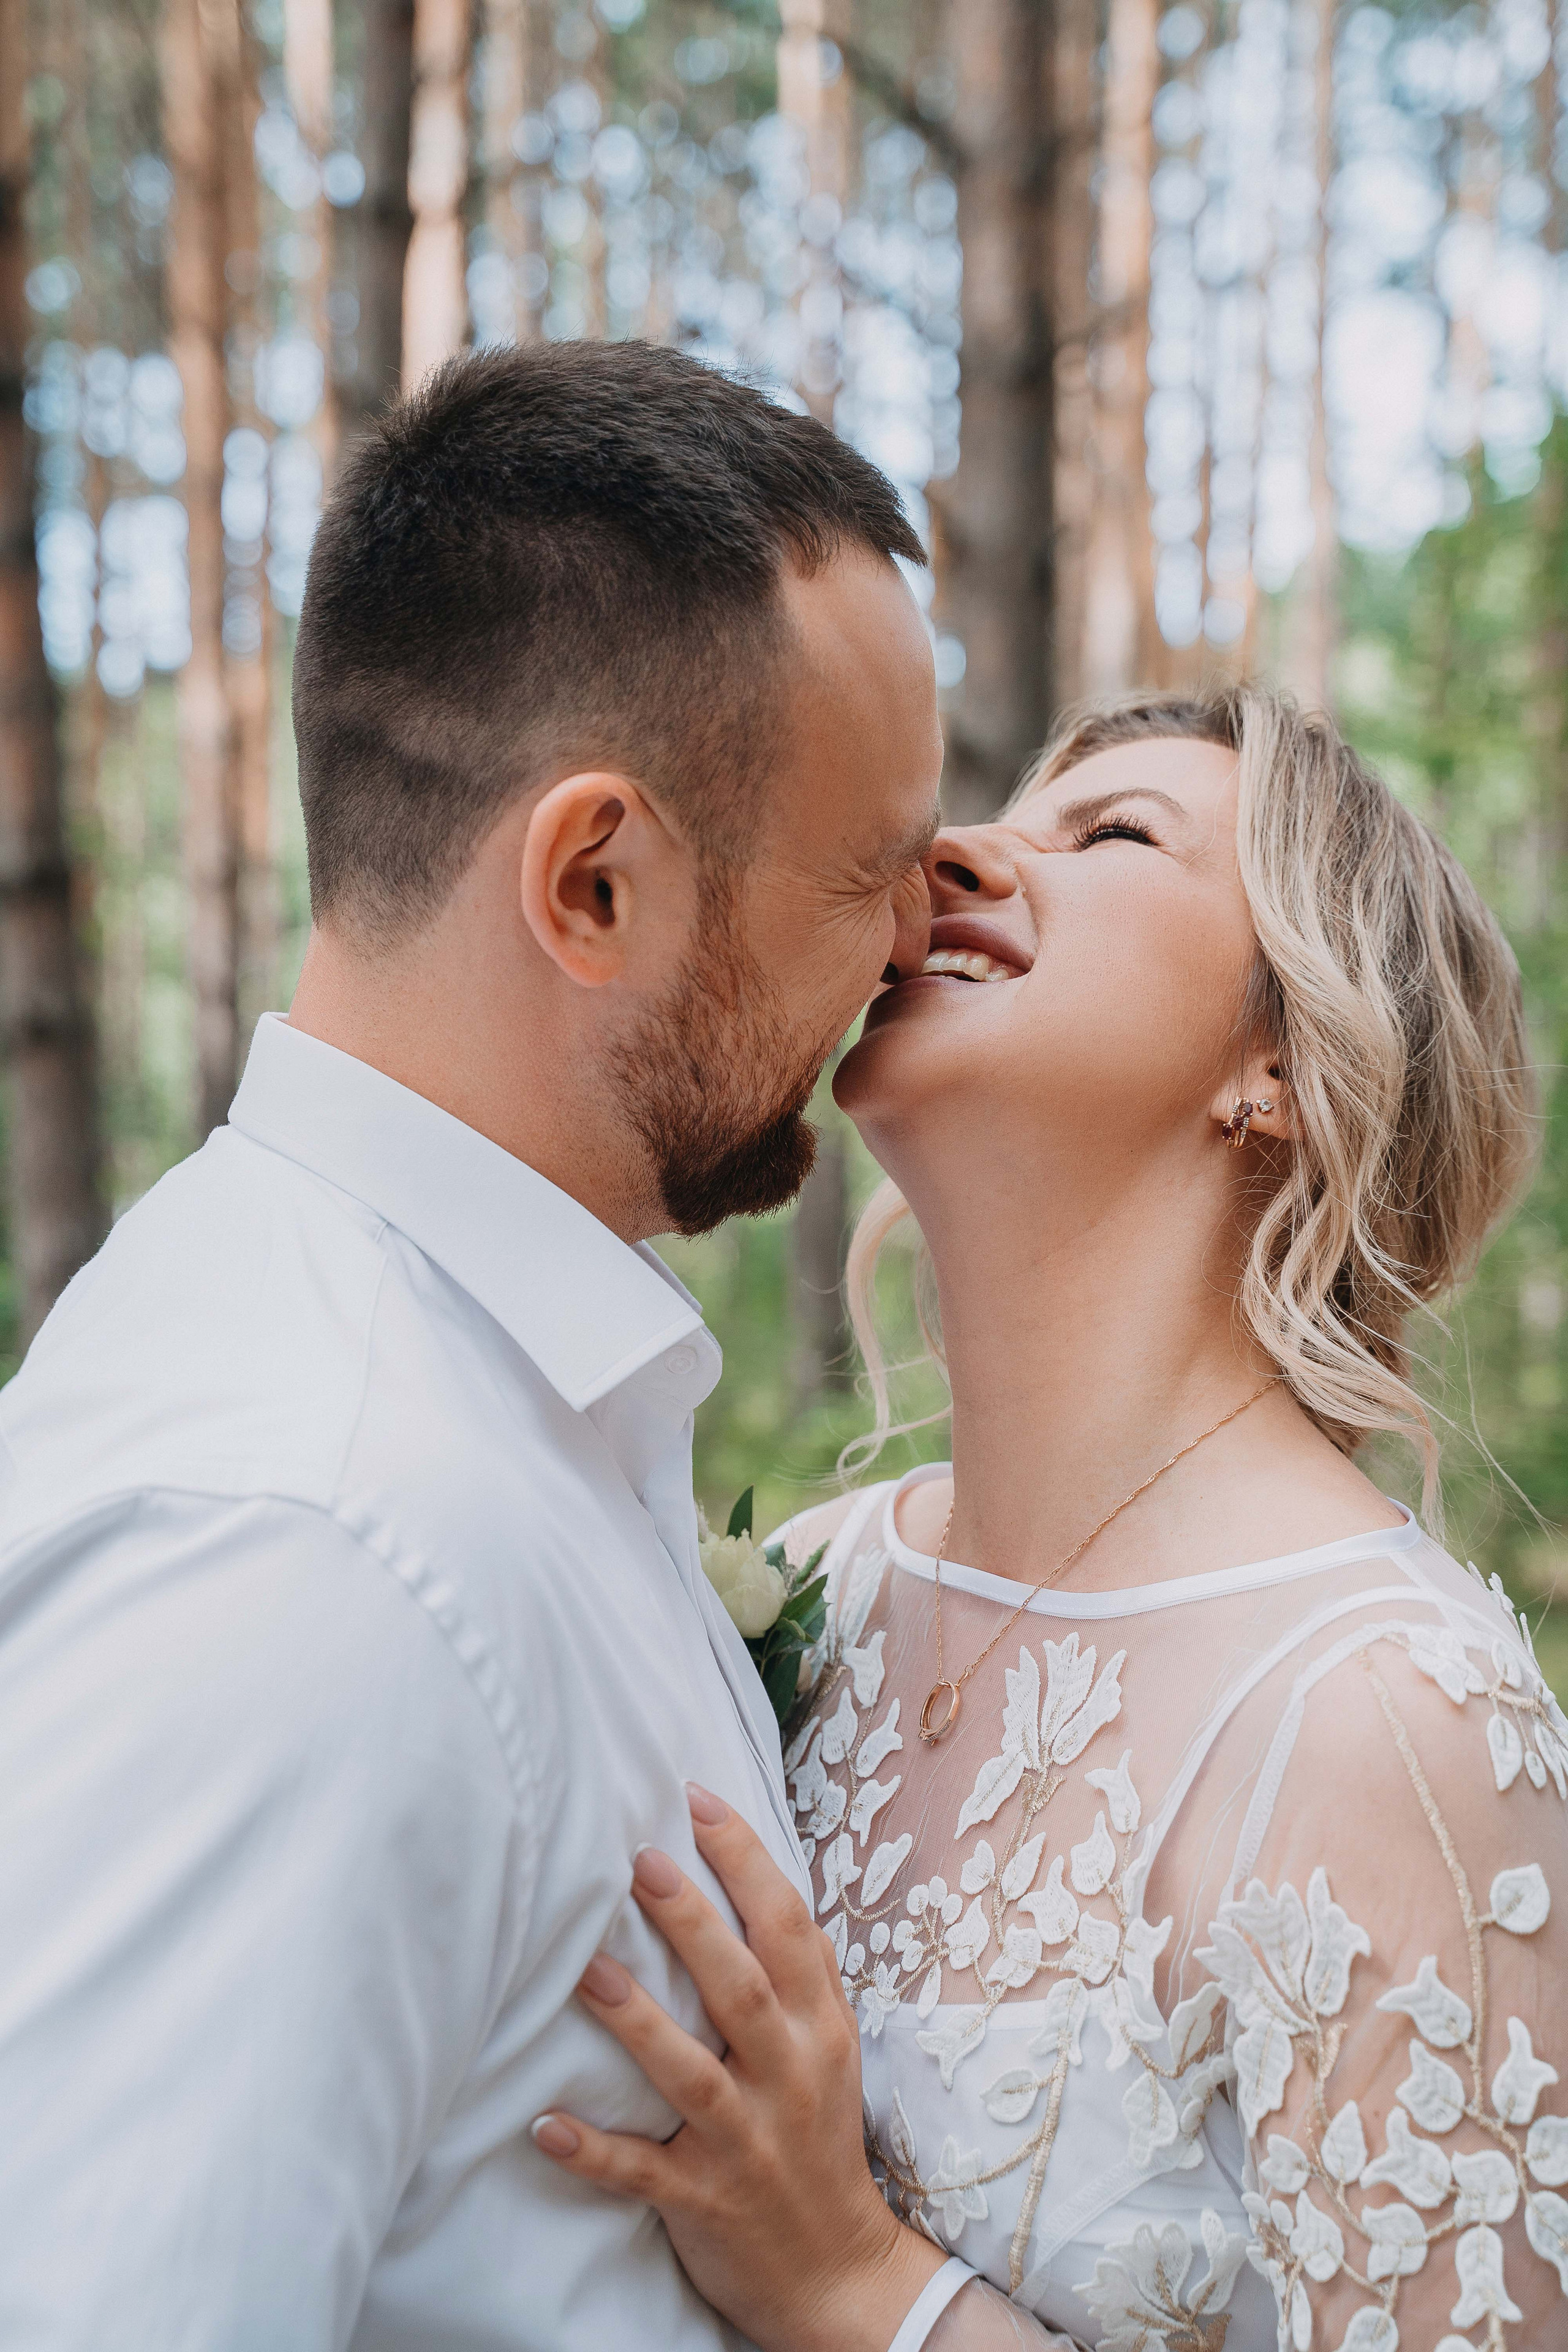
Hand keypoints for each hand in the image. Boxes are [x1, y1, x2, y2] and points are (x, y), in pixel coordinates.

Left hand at [530, 1784, 947, 2351]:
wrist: (840, 2276)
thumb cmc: (820, 2141)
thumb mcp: (832, 2050)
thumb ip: (803, 1974)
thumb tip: (759, 1879)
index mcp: (820, 2031)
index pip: (791, 1929)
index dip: (747, 1861)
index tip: (698, 1800)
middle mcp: (788, 2078)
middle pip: (742, 1988)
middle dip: (693, 1923)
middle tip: (639, 1860)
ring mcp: (746, 2143)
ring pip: (691, 2075)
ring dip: (637, 2023)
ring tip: (586, 1972)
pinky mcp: (703, 2200)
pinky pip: (644, 2173)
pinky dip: (595, 2150)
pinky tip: (544, 2124)